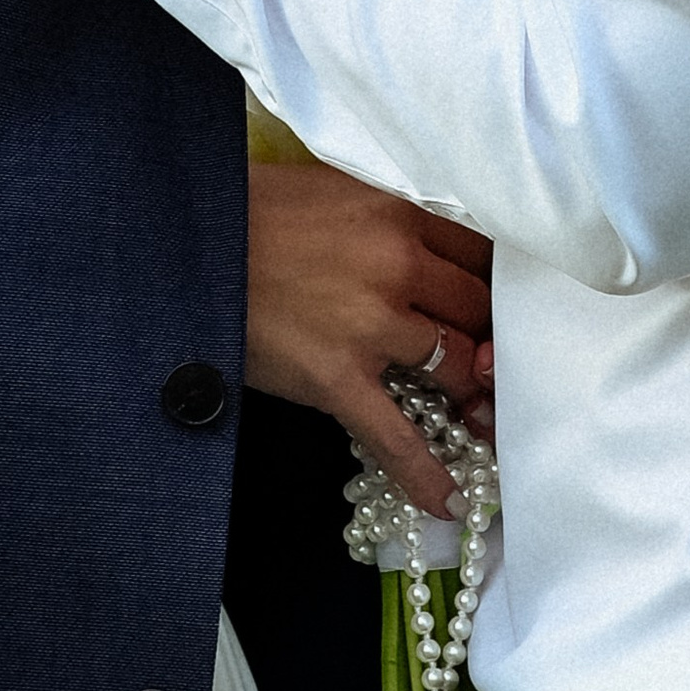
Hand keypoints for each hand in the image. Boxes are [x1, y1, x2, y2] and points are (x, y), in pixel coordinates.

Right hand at [247, 154, 493, 518]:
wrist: (185, 246)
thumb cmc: (255, 212)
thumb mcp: (336, 190)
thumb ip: (389, 219)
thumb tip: (429, 253)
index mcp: (399, 213)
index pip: (482, 252)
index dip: (500, 283)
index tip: (504, 303)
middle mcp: (398, 266)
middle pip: (479, 309)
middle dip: (492, 337)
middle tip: (495, 360)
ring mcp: (370, 326)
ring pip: (454, 367)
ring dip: (470, 393)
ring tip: (480, 415)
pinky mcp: (337, 379)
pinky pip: (396, 436)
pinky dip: (425, 472)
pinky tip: (448, 500)